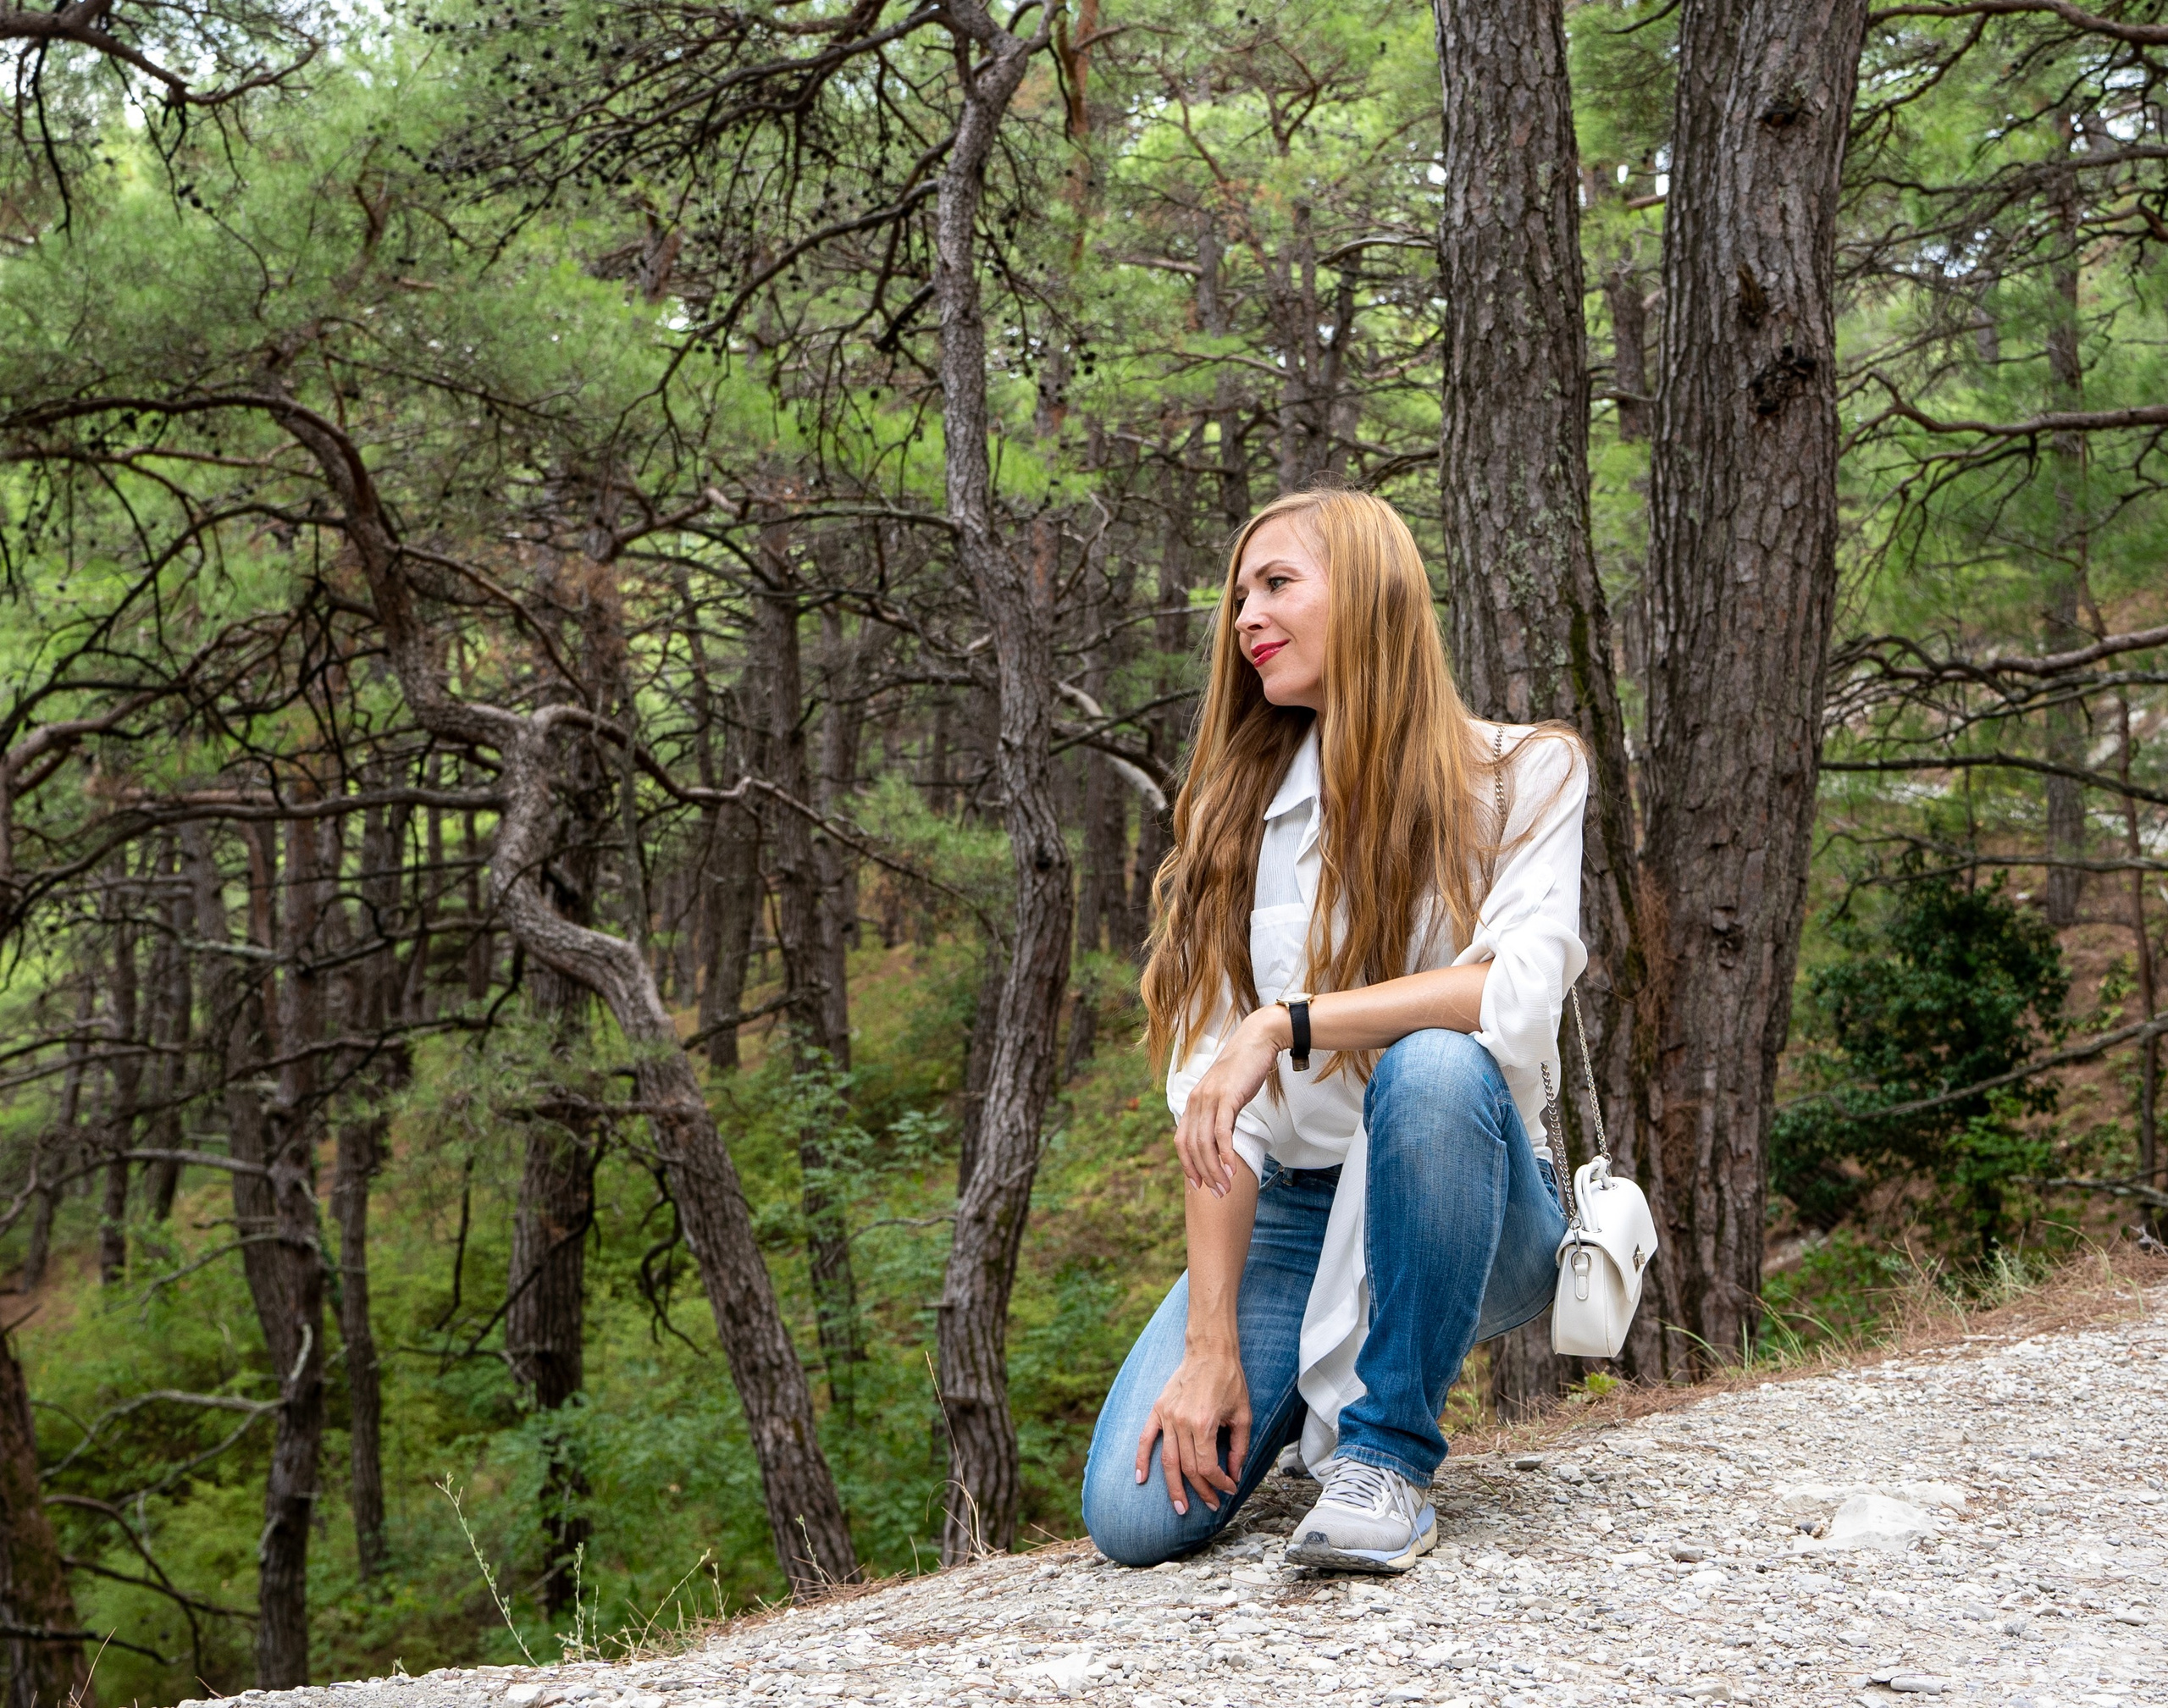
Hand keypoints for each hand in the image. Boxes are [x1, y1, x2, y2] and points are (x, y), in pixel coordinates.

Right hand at [1135, 1348, 1251, 1515]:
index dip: (1219, 1482)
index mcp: (1205, 1423)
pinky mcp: (1158, 1409)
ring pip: (1168, 1460)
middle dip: (1201, 1490)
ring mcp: (1167, 1415)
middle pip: (1188, 1467)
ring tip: (1180, 1508)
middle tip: (1211, 1505)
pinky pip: (1146, 1439)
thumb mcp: (1243, 1415)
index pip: (1207, 1466)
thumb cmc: (1230, 1381)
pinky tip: (1141, 1478)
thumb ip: (1239, 1448)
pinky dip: (1141, 1460)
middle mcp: (1182, 1421)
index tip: (1229, 1488)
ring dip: (1174, 1488)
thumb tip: (1235, 1474)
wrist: (1210, 1351)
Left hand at [1174, 1007, 1284, 1197]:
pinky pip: (1222, 1131)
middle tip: (1217, 1194)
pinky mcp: (1227, 1097)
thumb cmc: (1244, 1070)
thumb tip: (1220, 1139)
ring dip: (1215, 1169)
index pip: (1182, 1141)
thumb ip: (1219, 1115)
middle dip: (1203, 1174)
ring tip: (1225, 1187)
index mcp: (1193, 1102)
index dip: (1187, 1165)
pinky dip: (1225, 1153)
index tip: (1198, 1185)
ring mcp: (1209, 1098)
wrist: (1258, 1041)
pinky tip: (1232, 1168)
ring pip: (1205, 1143)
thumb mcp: (1226, 1095)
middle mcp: (1196, 1101)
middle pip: (1192, 1147)